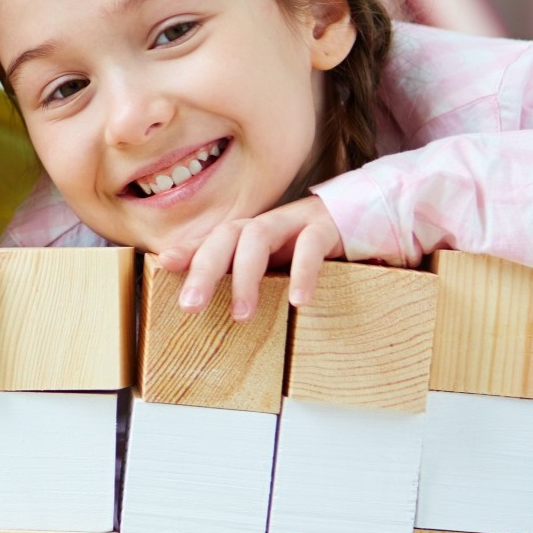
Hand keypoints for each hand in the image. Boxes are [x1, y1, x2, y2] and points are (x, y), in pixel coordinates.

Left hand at [158, 195, 344, 320]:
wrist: (368, 218)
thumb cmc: (314, 249)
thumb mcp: (279, 266)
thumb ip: (250, 278)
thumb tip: (219, 309)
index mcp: (251, 234)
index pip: (212, 240)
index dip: (188, 251)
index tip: (164, 266)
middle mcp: (267, 224)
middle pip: (227, 236)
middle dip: (205, 268)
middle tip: (190, 306)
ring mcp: (296, 221)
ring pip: (258, 237)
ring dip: (246, 275)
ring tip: (241, 314)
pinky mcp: (328, 227)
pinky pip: (310, 245)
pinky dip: (303, 271)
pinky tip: (299, 300)